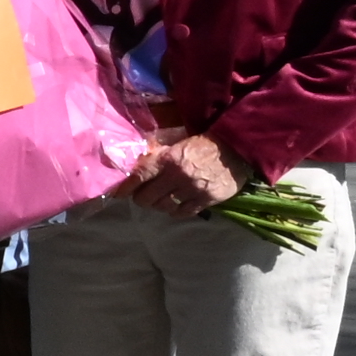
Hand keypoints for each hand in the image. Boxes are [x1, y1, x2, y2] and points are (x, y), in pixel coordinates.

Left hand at [127, 133, 250, 218]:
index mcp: (167, 159)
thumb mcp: (176, 143)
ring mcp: (192, 190)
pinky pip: (182, 213)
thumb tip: (134, 163)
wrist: (236, 147)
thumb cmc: (202, 143)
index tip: (119, 193)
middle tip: (143, 195)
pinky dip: (175, 211)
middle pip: (146, 198)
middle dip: (141, 198)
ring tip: (161, 199)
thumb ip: (157, 155)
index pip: (138, 177)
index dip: (125, 188)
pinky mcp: (207, 200)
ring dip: (158, 204)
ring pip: (163, 207)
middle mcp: (177, 176)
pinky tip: (176, 205)